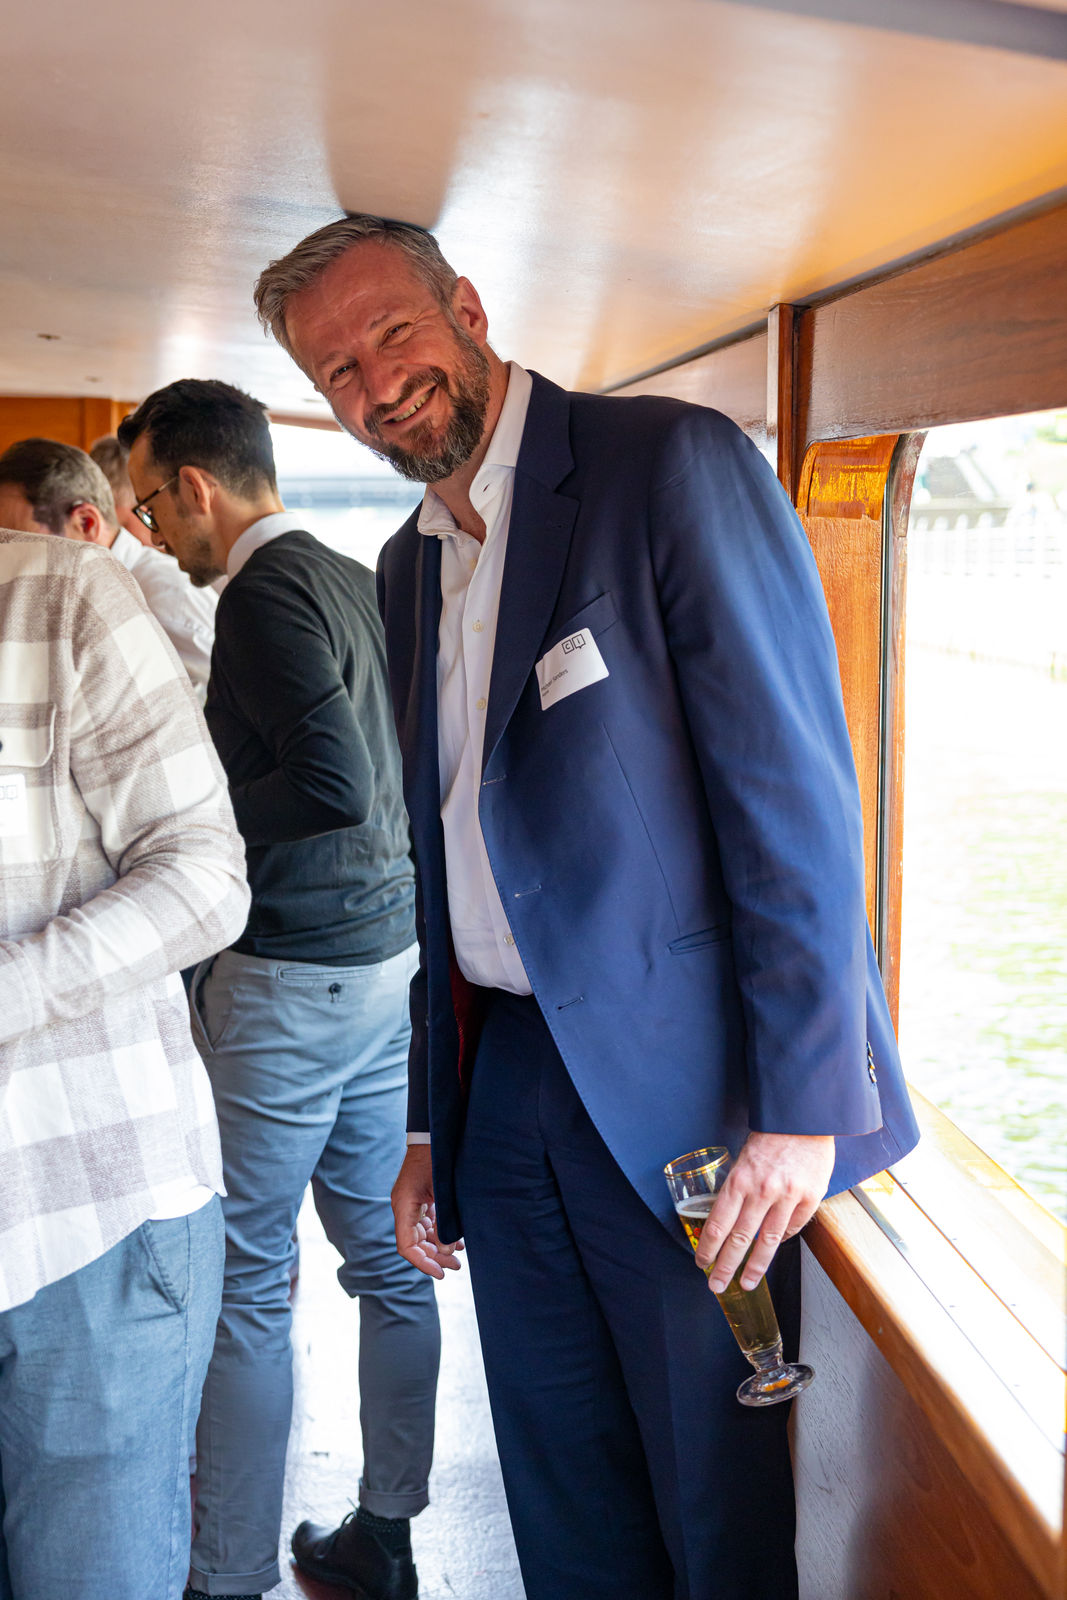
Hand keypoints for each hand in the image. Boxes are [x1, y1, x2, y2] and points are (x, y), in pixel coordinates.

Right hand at [391, 1144, 464, 1279]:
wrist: (434, 1134)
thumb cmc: (437, 1160)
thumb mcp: (443, 1193)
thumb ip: (444, 1223)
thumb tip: (448, 1251)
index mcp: (404, 1206)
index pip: (406, 1246)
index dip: (423, 1263)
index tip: (440, 1273)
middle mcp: (404, 1207)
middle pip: (415, 1243)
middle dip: (435, 1257)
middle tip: (456, 1266)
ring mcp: (412, 1203)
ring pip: (422, 1234)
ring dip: (439, 1246)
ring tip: (459, 1256)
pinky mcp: (421, 1198)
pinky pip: (428, 1223)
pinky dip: (441, 1233)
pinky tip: (457, 1239)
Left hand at [694, 1131, 834, 1292]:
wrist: (802, 1120)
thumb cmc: (770, 1139)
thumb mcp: (743, 1160)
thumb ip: (737, 1190)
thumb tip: (728, 1221)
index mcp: (740, 1180)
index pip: (718, 1224)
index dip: (709, 1248)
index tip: (702, 1262)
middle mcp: (762, 1192)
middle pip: (739, 1239)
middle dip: (725, 1266)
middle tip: (716, 1285)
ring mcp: (788, 1197)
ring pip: (767, 1242)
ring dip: (754, 1267)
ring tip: (746, 1283)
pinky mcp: (810, 1198)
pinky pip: (792, 1228)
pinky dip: (782, 1240)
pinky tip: (772, 1249)